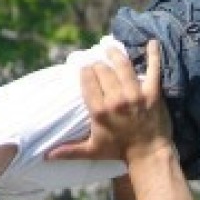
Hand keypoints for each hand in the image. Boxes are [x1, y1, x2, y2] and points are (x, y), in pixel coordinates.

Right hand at [46, 40, 171, 163]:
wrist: (149, 155)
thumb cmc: (119, 152)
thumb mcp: (92, 151)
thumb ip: (69, 150)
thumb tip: (45, 156)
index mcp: (99, 111)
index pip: (88, 80)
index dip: (86, 71)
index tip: (86, 69)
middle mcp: (116, 100)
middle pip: (103, 70)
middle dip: (98, 64)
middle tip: (98, 63)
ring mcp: (135, 95)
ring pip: (123, 65)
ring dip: (116, 54)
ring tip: (111, 49)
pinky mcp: (153, 93)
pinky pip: (153, 69)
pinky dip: (153, 55)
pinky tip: (152, 42)